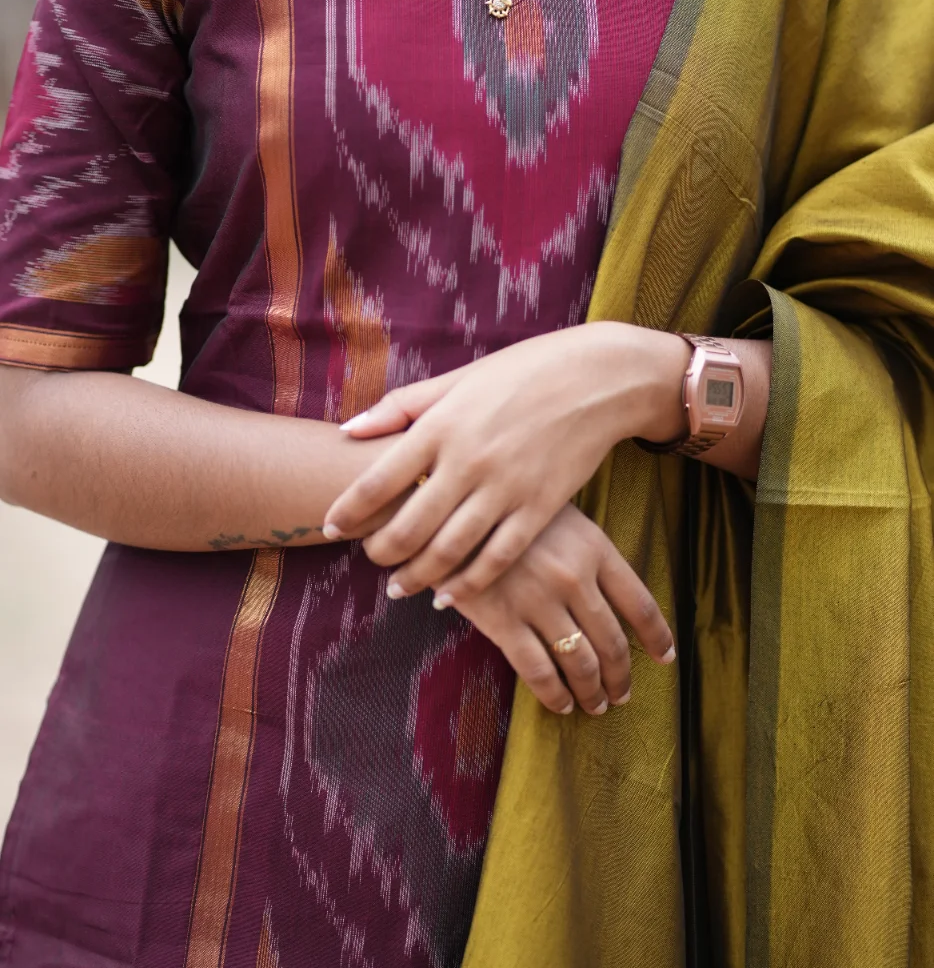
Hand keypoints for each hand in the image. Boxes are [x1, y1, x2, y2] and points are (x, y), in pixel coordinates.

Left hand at [322, 322, 688, 599]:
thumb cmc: (522, 372)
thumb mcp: (458, 379)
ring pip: (449, 550)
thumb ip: (402, 406)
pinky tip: (449, 595)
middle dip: (380, 552)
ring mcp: (505, 488)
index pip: (379, 479)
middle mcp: (468, 460)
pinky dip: (468, 583)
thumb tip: (349, 430)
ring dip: (417, 576)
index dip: (348, 510)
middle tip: (368, 559)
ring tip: (399, 587)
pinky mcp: (540, 509)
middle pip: (409, 526)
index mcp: (442, 424)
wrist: (598, 378)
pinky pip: (497, 558)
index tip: (329, 526)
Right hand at [447, 503, 675, 714]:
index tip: (664, 657)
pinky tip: (561, 704)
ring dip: (592, 692)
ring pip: (579, 663)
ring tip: (596, 705)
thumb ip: (588, 554)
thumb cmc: (508, 509)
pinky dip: (555, 695)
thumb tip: (612, 601)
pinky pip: (538, 671)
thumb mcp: (561, 517)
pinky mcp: (503, 621)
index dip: (657, 637)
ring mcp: (538, 601)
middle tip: (623, 693)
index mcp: (594, 549)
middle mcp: (573, 578)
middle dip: (621, 676)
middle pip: (612, 642)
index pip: (640, 604)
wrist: (448, 507)